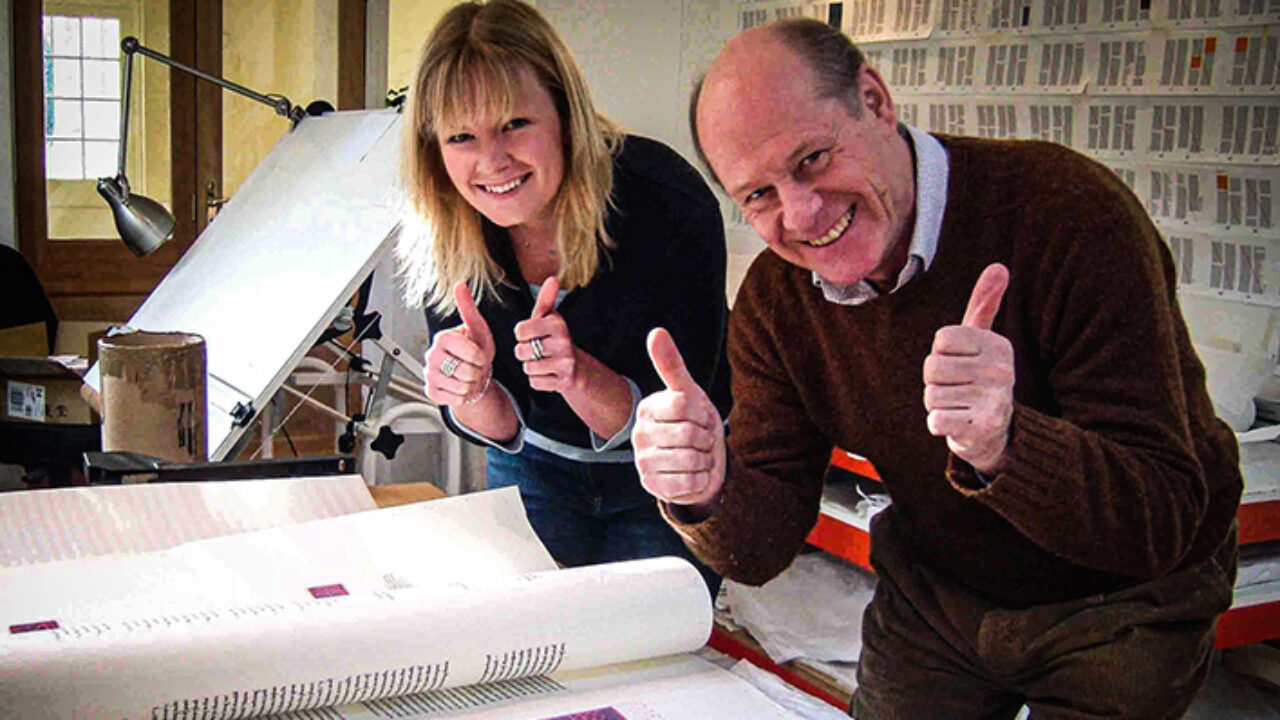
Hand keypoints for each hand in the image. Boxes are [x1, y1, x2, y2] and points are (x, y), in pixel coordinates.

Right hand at [424, 282, 494, 406]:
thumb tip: (460, 285)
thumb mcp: (478, 329)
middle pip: (467, 372)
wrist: (471, 374)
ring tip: (468, 376)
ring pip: (462, 387)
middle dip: (477, 372)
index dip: (481, 357)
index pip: (471, 353)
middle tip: (474, 367)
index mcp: (442, 338)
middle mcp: (432, 355)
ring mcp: (429, 374)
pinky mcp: (431, 391)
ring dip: (471, 385)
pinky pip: (455, 399)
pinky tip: (460, 386)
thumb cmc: (475, 350)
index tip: (479, 354)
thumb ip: (469, 309)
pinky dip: (463, 395)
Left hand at [513, 277, 577, 392]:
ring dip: (530, 367)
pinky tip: (547, 373)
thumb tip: (553, 278)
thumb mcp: (549, 317)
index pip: (521, 330)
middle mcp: (563, 343)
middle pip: (521, 351)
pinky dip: (537, 380)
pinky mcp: (563, 382)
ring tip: (542, 361)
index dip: (521, 334)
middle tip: (536, 350)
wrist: (575, 366)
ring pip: (528, 368)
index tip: (532, 334)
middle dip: (524, 353)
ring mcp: (565, 364)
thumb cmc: (554, 338)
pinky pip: (534, 383)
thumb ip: (546, 299)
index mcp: (557, 324)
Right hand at [633, 328, 725, 505]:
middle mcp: (639, 435)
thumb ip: (671, 364)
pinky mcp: (653, 487)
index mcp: (646, 408)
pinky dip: (700, 479)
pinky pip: (690, 483)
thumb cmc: (694, 423)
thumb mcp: (688, 392)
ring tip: (698, 456)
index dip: (702, 412)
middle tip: (701, 439)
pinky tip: (693, 474)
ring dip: (705, 459)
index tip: (700, 416)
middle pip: (690, 433)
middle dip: (706, 437)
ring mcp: (643, 462)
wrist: (700, 463)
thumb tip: (656, 331)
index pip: (684, 404)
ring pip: (691, 459)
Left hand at [923, 263, 1013, 475]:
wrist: (995, 431)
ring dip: (937, 404)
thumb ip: (985, 304)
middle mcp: (1002, 370)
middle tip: (957, 389)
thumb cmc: (978, 377)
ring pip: (931, 395)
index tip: (959, 364)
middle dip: (935, 382)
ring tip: (959, 405)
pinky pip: (936, 420)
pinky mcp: (985, 426)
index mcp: (997, 345)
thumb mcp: (981, 340)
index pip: (941, 340)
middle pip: (932, 368)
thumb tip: (998, 266)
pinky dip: (939, 424)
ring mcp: (995, 399)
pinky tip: (958, 423)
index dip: (941, 354)